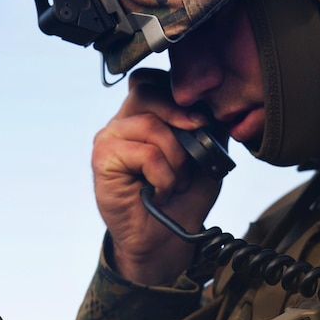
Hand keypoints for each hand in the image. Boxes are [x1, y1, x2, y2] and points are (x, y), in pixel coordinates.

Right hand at [92, 68, 222, 284]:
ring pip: (151, 125)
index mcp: (144, 114)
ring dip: (177, 159)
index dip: (178, 93)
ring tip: (177, 182)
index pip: (153, 80)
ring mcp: (109, 138)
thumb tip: (216, 104)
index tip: (203, 119)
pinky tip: (161, 191)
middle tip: (197, 146)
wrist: (166, 239)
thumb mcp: (206, 155)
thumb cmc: (183, 197)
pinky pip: (145, 153)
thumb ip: (208, 126)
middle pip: (147, 91)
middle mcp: (123, 121)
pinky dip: (164, 176)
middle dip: (182, 117)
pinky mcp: (103, 160)